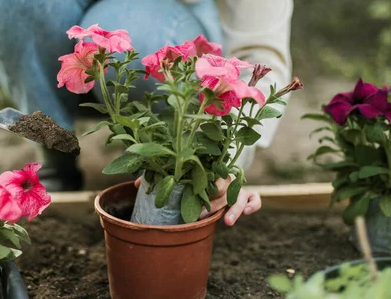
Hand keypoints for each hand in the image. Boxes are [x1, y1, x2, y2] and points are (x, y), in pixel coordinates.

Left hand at [134, 176, 261, 225]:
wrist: (216, 170)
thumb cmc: (192, 176)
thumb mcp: (177, 177)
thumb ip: (159, 179)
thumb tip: (136, 186)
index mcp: (207, 168)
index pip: (209, 173)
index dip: (202, 185)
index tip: (192, 196)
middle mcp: (223, 175)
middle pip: (223, 186)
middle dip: (213, 201)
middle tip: (200, 214)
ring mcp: (236, 186)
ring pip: (240, 195)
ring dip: (233, 208)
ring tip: (226, 222)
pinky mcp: (245, 196)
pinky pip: (254, 199)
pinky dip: (252, 205)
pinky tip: (245, 213)